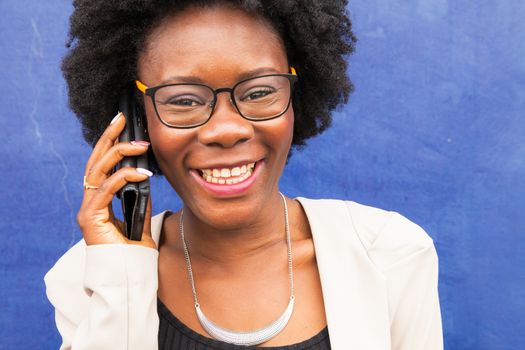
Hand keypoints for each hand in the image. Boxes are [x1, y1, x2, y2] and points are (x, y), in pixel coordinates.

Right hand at [77, 112, 155, 248]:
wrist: (129, 274)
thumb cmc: (133, 250)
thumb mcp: (140, 216)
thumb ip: (140, 198)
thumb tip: (146, 178)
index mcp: (99, 200)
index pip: (102, 165)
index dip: (109, 144)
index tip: (122, 125)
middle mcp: (90, 202)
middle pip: (95, 161)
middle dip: (108, 137)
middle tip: (121, 118)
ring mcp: (88, 209)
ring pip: (98, 171)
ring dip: (119, 153)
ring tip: (140, 144)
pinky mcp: (91, 218)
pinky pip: (106, 190)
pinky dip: (125, 177)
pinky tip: (143, 173)